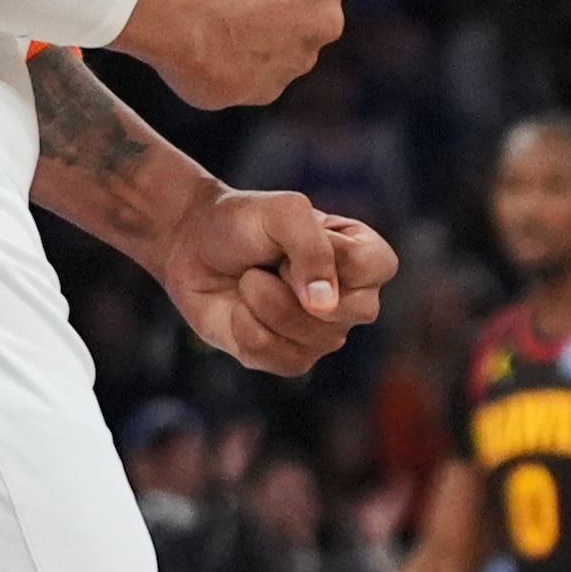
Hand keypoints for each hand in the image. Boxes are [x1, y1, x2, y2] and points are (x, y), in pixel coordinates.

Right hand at [115, 0, 347, 109]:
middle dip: (272, 10)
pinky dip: (230, 70)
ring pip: (278, 52)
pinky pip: (250, 79)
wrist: (183, 17)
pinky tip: (201, 54)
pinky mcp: (267, 93)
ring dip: (252, 43)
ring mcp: (300, 62)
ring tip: (208, 28)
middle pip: (301, 15)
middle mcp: (327, 22)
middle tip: (227, 0)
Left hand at [154, 192, 394, 375]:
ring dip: (261, 302)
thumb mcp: (282, 212)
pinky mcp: (289, 359)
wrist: (193, 247)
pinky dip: (244, 327)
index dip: (329, 256)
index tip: (294, 240)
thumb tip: (326, 307)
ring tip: (250, 279)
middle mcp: (352, 300)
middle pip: (346, 312)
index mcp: (364, 256)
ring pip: (307, 339)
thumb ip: (312, 248)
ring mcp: (323, 334)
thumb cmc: (244, 223)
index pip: (377, 267)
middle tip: (269, 262)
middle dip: (290, 285)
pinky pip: (274, 356)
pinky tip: (240, 308)